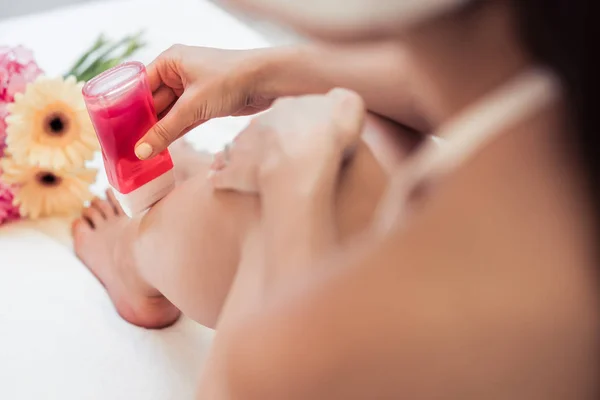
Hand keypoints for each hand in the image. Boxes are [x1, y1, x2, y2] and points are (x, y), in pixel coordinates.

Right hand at [135, 45, 276, 159]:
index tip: (114, 128)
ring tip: (140, 153)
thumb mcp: (192, 106)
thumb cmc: (228, 80)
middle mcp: (179, 73)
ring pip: (169, 114)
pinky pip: (183, 120)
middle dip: (142, 123)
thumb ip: (166, 130)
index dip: (127, 107)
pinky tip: (161, 149)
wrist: (266, 81)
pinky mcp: (205, 104)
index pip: (140, 85)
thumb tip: (140, 151)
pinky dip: (175, 133)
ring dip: (158, 132)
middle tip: (126, 147)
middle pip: (153, 102)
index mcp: (170, 61)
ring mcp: (192, 89)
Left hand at [208, 88, 365, 194]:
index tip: (304, 139)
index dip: (297, 127)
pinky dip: (220, 177)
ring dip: (243, 158)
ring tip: (253, 173)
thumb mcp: (350, 108)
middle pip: (262, 130)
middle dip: (269, 142)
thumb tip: (341, 101)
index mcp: (288, 107)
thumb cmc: (331, 137)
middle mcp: (262, 123)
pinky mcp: (236, 172)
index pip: (288, 113)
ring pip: (238, 149)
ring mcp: (246, 146)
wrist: (305, 162)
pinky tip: (218, 182)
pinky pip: (223, 175)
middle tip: (281, 158)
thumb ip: (344, 102)